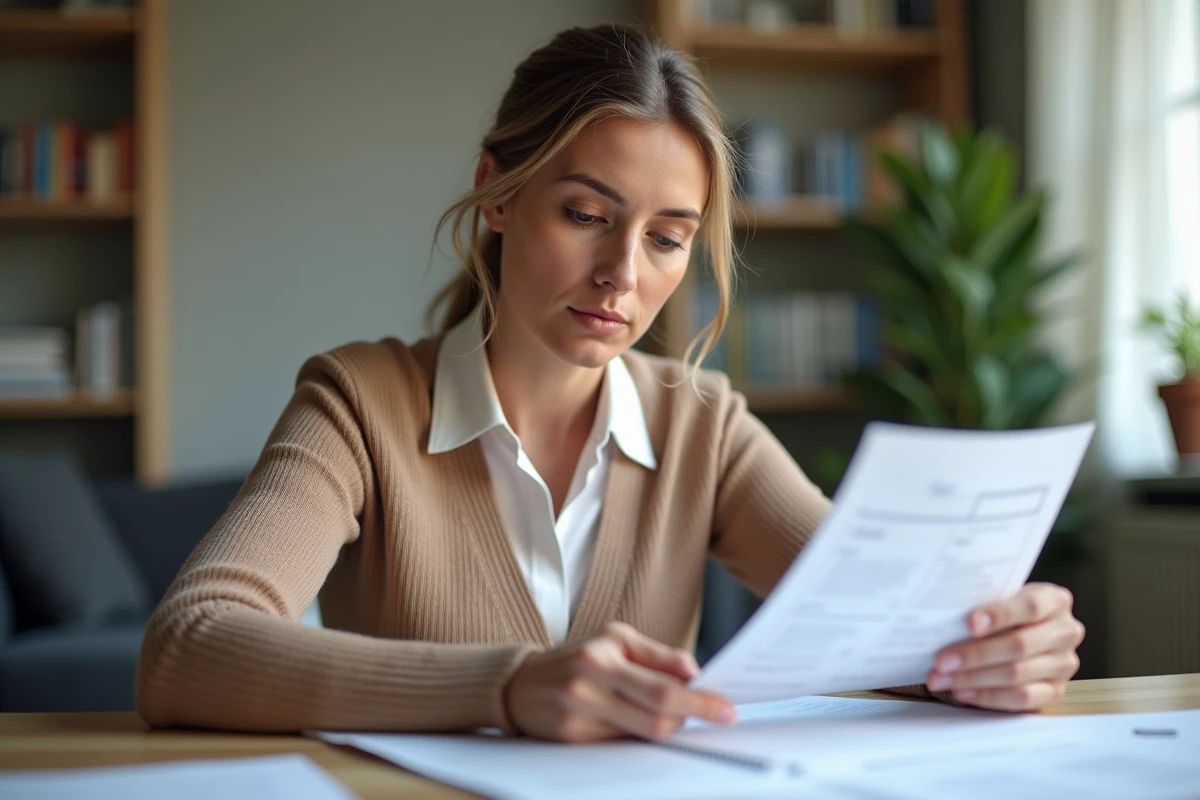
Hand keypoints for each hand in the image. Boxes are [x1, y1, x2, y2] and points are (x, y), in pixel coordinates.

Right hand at [504, 621, 736, 741]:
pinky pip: (621, 745)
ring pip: (641, 735)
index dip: (699, 703)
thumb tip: (694, 673)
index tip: (727, 710)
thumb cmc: (577, 657)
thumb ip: (657, 655)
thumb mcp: (615, 639)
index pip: (662, 688)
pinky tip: (639, 724)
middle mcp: (588, 686)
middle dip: (689, 719)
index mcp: (602, 655)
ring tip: (671, 714)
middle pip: (655, 718)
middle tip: (713, 715)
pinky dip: (640, 737)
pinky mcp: (570, 740)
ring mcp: (578, 716)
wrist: (520, 684)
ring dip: (666, 727)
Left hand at [926, 582, 1084, 710]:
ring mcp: (1064, 664)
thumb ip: (983, 604)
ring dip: (973, 679)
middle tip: (941, 661)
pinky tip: (962, 692)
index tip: (969, 623)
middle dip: (975, 655)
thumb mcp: (1001, 597)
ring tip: (942, 679)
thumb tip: (944, 618)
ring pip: (1017, 674)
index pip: (1029, 607)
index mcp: (1054, 600)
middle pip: (1019, 645)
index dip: (999, 615)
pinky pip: (1021, 698)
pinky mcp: (1056, 691)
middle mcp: (1066, 632)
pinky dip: (988, 697)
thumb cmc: (1005, 611)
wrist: (1026, 629)